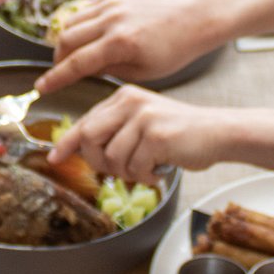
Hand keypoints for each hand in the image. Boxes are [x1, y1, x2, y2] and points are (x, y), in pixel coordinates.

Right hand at [38, 0, 220, 90]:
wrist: (189, 20)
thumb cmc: (170, 52)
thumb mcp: (140, 72)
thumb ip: (106, 70)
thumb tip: (79, 69)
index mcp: (121, 43)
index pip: (78, 63)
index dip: (56, 78)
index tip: (42, 87)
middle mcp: (113, 19)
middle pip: (67, 39)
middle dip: (58, 58)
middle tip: (60, 71)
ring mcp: (112, 2)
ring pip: (72, 22)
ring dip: (66, 41)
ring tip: (74, 55)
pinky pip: (86, 10)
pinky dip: (82, 25)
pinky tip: (90, 37)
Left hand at [47, 86, 220, 182]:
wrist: (218, 133)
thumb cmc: (180, 133)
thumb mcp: (143, 122)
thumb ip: (115, 130)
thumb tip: (84, 150)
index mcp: (123, 97)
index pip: (85, 121)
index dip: (67, 142)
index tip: (55, 157)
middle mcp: (130, 102)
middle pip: (89, 137)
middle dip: (97, 161)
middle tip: (118, 170)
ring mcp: (143, 117)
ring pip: (111, 157)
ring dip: (128, 172)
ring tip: (147, 167)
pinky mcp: (155, 135)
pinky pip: (135, 167)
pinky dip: (145, 176)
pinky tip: (159, 169)